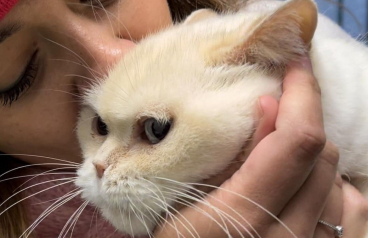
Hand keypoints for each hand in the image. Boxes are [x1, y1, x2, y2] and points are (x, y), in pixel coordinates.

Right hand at [154, 56, 339, 237]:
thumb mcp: (179, 204)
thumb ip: (226, 158)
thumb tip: (269, 106)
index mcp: (243, 218)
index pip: (296, 142)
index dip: (303, 94)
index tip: (294, 64)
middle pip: (322, 156)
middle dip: (303, 120)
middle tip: (275, 110)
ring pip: (341, 183)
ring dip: (315, 157)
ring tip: (281, 155)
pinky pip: (353, 215)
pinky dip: (335, 190)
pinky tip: (306, 191)